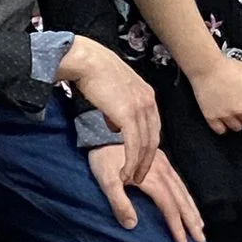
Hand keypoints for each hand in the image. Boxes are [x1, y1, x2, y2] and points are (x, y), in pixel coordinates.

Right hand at [57, 35, 158, 186]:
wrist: (88, 61)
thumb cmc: (95, 73)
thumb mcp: (115, 91)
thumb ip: (119, 108)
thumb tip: (115, 125)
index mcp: (147, 96)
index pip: (153, 128)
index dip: (148, 147)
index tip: (141, 161)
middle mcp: (148, 102)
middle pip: (153, 139)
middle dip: (147, 161)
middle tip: (139, 177)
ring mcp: (140, 109)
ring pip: (145, 146)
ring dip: (138, 166)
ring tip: (131, 179)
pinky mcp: (128, 116)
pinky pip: (134, 146)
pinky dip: (131, 163)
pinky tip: (125, 174)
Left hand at [86, 141, 207, 241]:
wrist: (102, 129)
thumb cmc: (103, 156)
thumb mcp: (106, 180)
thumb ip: (119, 202)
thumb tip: (132, 225)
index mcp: (151, 178)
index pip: (169, 205)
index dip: (176, 225)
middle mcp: (162, 170)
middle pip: (181, 199)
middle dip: (191, 220)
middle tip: (201, 239)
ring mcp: (163, 163)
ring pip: (183, 189)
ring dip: (192, 208)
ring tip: (200, 224)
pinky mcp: (160, 158)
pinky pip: (179, 180)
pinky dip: (186, 194)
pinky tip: (188, 201)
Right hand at [188, 51, 241, 133]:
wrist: (206, 66)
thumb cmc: (227, 66)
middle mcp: (241, 108)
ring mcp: (226, 114)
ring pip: (238, 128)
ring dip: (238, 121)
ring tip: (234, 111)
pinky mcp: (212, 117)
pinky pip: (222, 130)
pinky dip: (223, 126)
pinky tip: (224, 116)